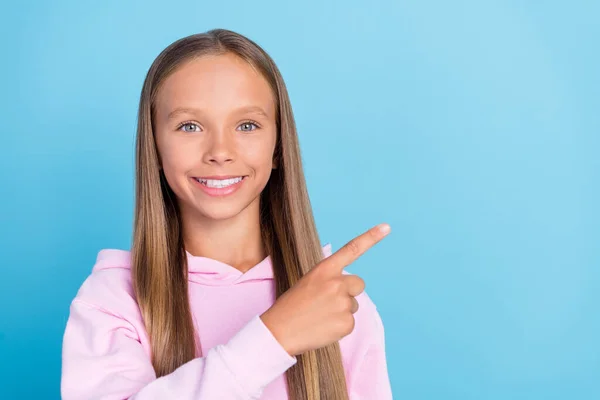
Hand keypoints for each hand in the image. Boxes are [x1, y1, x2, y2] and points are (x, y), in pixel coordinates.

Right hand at [260, 223, 390, 355]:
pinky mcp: (346, 323)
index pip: (351, 249)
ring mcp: (343, 303)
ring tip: (319, 316)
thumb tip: (347, 292)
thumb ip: (329, 281)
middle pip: (358, 284)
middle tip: (328, 303)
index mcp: (324, 269)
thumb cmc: (291, 307)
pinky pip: (350, 323)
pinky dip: (339, 327)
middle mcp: (336, 283)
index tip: (386, 227)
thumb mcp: (307, 283)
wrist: (278, 332)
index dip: (371, 237)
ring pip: (353, 306)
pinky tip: (322, 327)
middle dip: (349, 292)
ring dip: (341, 311)